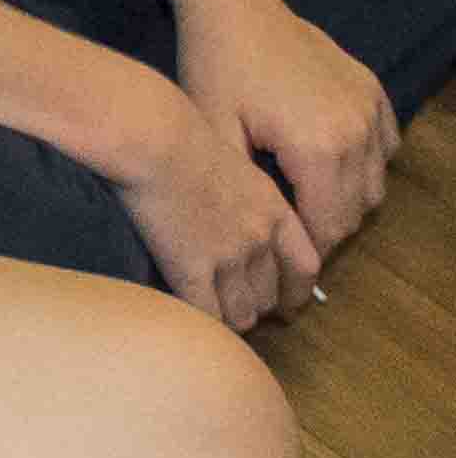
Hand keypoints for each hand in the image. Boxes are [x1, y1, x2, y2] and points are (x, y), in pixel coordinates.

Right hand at [112, 72, 317, 329]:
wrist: (153, 139)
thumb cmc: (178, 135)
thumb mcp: (229, 158)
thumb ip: (239, 191)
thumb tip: (227, 208)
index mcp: (273, 210)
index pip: (305, 265)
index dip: (296, 289)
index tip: (287, 299)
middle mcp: (259, 240)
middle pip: (273, 295)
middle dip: (259, 306)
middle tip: (242, 311)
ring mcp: (229, 258)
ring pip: (244, 314)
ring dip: (231, 320)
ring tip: (214, 319)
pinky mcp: (193, 270)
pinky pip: (209, 315)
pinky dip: (204, 323)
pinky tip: (189, 317)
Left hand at [175, 0, 397, 260]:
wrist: (233, 4)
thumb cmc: (214, 67)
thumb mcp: (215, 133)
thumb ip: (248, 193)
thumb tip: (264, 243)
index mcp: (318, 150)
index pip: (329, 227)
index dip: (307, 249)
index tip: (280, 253)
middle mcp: (356, 132)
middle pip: (356, 210)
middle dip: (326, 227)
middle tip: (289, 228)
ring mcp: (370, 109)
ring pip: (374, 182)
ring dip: (345, 197)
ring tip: (302, 194)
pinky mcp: (373, 90)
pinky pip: (385, 146)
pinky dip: (364, 162)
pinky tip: (326, 158)